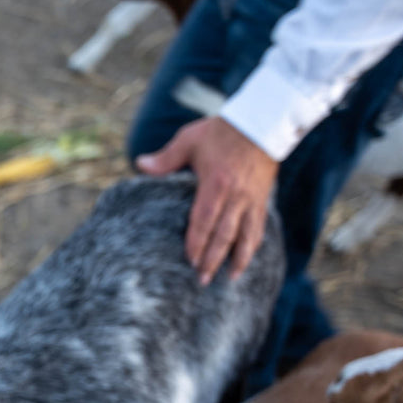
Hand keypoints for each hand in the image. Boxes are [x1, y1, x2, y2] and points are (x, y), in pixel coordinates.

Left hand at [136, 116, 277, 285]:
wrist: (262, 122)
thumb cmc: (221, 131)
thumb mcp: (190, 139)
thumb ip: (166, 157)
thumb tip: (140, 165)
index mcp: (216, 183)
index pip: (204, 220)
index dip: (197, 242)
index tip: (190, 260)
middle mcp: (236, 196)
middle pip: (224, 234)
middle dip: (213, 259)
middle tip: (202, 280)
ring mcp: (252, 199)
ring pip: (246, 236)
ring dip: (237, 259)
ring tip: (230, 279)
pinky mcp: (262, 199)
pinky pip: (259, 228)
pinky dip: (253, 246)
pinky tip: (246, 260)